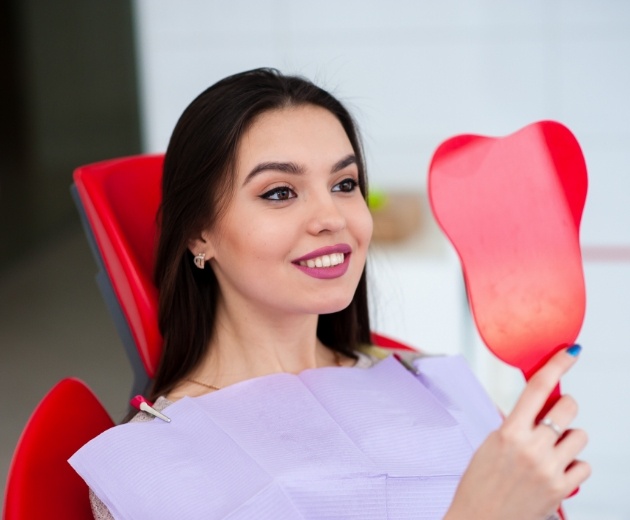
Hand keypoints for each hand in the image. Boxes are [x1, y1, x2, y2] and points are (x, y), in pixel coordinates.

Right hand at [444, 346, 590, 519]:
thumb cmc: (480, 483)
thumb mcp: (490, 445)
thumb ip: (514, 425)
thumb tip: (537, 408)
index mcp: (509, 432)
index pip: (537, 388)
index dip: (556, 365)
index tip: (571, 353)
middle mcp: (532, 448)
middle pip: (568, 408)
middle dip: (564, 408)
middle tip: (554, 418)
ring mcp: (550, 469)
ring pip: (580, 436)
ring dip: (569, 440)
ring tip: (551, 452)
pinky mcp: (562, 490)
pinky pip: (584, 465)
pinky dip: (573, 466)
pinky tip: (555, 472)